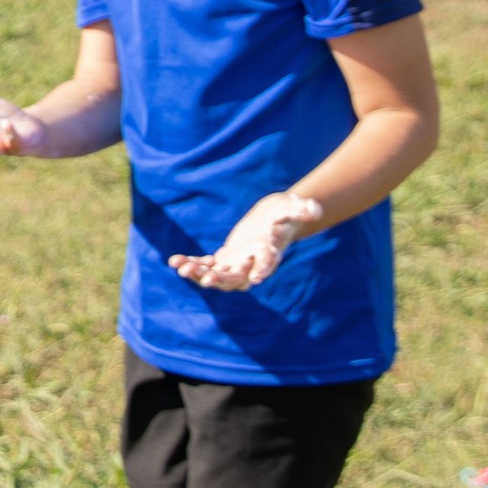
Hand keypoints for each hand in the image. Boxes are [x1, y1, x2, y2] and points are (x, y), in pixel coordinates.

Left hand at [168, 190, 322, 291]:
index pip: (267, 263)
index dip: (262, 270)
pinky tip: (174, 261)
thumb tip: (314, 209)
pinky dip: (192, 264)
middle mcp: (252, 263)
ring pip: (217, 275)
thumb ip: (302, 210)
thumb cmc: (284, 213)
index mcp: (269, 251)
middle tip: (207, 280)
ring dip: (199, 274)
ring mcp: (237, 263)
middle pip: (237, 278)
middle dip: (222, 279)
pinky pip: (206, 265)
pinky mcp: (225, 259)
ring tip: (181, 269)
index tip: (255, 279)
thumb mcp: (293, 207)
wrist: (274, 219)